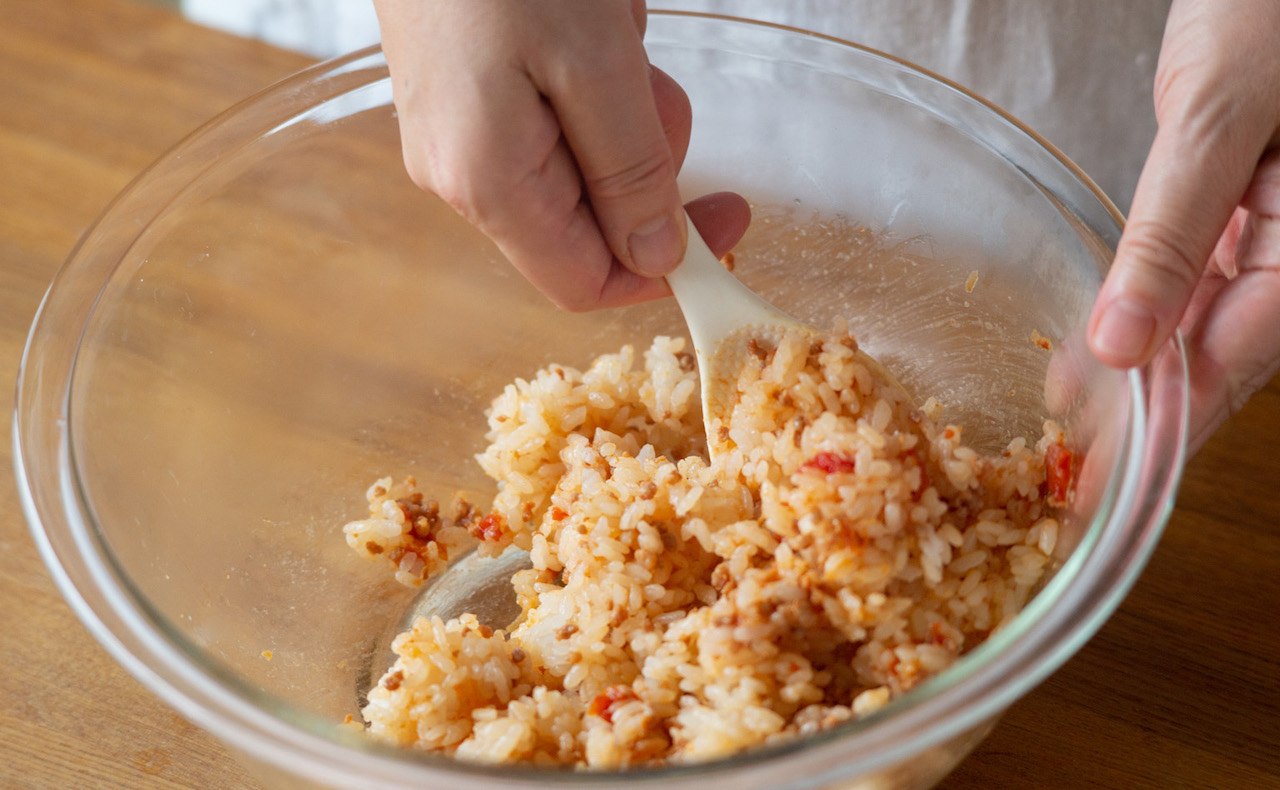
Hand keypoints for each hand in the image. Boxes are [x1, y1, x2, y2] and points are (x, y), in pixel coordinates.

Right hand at [372, 0, 749, 310]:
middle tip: (655, 85)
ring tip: (613, 35)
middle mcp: (461, 174)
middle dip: (644, 165)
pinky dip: (588, 82)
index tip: (727, 220)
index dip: (664, 269)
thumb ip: (630, 171)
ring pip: (574, 167)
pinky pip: (548, 122)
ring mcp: (457, 136)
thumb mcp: (594, 63)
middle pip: (585, 223)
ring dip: (620, 113)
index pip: (586, 282)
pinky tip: (586, 25)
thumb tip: (656, 256)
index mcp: (488, 183)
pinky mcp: (462, 98)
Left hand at [1087, 0, 1279, 452]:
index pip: (1243, 356)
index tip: (1114, 470)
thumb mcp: (1218, 120)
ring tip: (1080, 415)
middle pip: (1232, 349)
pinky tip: (1107, 336)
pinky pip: (1206, 269)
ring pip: (1216, 316)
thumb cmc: (1274, 6)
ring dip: (1150, 365)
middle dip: (1157, 408)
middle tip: (1084, 464)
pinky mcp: (1251, 198)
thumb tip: (1124, 345)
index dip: (1174, 420)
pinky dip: (1156, 303)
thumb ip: (1172, 234)